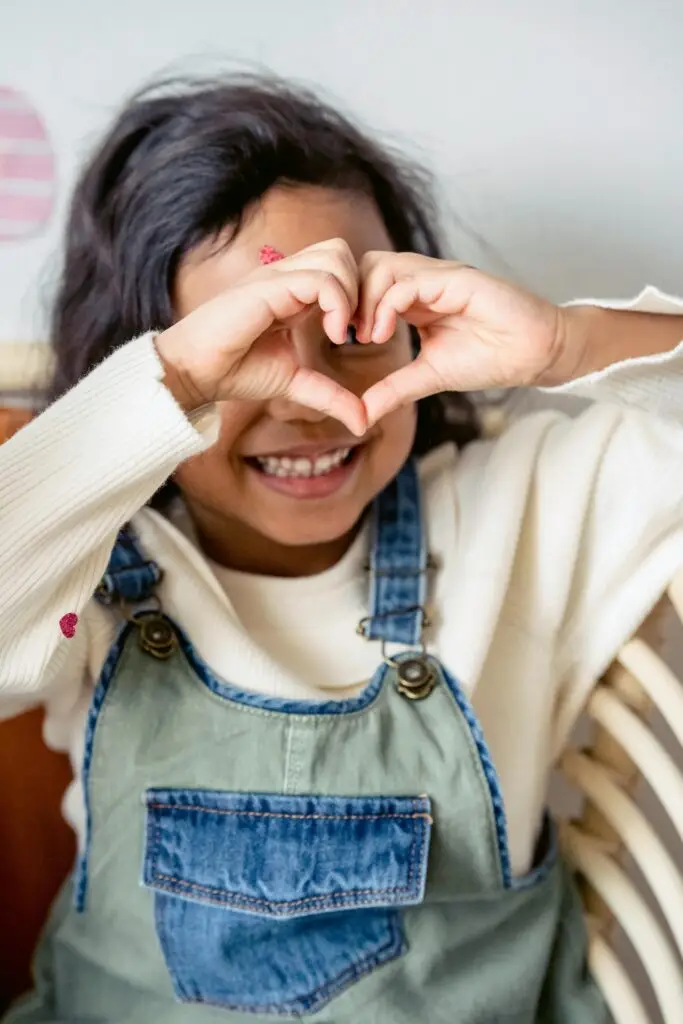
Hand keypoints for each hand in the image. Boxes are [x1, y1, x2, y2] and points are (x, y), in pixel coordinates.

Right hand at [155, 239, 366, 435]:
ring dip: (350, 294)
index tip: (357, 335)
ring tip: (343, 334)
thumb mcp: (297, 383)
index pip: (338, 266)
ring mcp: (276, 277)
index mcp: (293, 291)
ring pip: (336, 256)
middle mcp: (285, 276)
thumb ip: (331, 396)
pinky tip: (334, 336)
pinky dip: (338, 305)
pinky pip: (320, 279)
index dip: (357, 296)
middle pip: (340, 251)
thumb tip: (363, 422)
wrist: (196, 373)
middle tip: (357, 330)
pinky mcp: (269, 287)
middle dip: (360, 288)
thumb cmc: (237, 372)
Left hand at [356, 253, 573, 425]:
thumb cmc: (490, 359)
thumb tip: (361, 415)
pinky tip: (384, 333)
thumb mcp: (428, 377)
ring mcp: (439, 277)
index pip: (366, 282)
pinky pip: (407, 282)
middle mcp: (424, 281)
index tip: (342, 338)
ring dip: (365, 301)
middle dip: (349, 298)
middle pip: (366, 265)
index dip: (348, 305)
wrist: (535, 353)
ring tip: (370, 337)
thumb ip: (394, 390)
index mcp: (416, 298)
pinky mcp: (455, 279)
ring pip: (381, 266)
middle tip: (348, 335)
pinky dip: (387, 306)